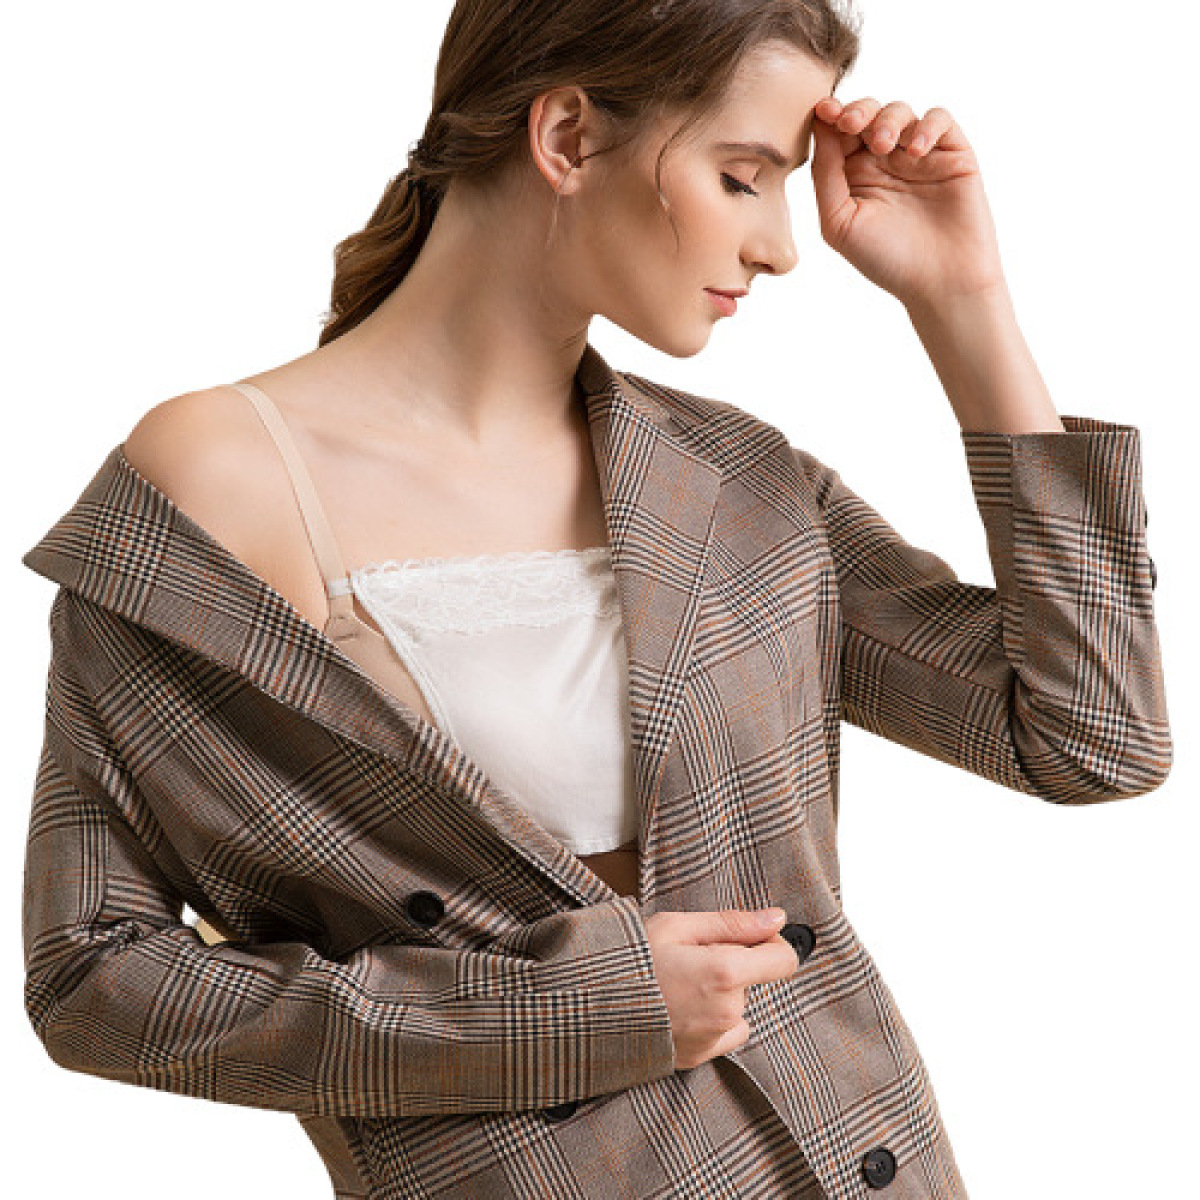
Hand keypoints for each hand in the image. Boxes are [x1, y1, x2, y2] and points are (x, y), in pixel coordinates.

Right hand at [643, 907, 799, 1069]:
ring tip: (676, 983)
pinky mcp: (700, 1057)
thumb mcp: (678, 926)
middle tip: (688, 957)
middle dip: (731, 964)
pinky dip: (710, 1018)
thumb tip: (777, 919)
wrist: (590, 1008)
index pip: (784, 959)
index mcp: (726, 972)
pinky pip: (723, 1031)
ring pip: (736, 1004)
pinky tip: (679, 1007)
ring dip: (719, 992)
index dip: (771, 943)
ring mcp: (714, 1038)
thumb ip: (733, 923)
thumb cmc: (631, 960)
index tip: (750, 936)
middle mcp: (728, 1010)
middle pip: (753, 979)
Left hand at [810, 95, 1007, 310]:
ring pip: (900, 112)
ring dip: (888, 120)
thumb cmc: (885, 259)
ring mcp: (919, 156)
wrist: (940, 282)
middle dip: (857, 111)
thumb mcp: (839, 222)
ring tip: (883, 146)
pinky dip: (927, 126)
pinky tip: (916, 152)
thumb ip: (825, 176)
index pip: (839, 134)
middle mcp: (885, 162)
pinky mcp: (952, 154)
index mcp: (853, 176)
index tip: (823, 111)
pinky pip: (940, 120)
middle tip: (850, 123)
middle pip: (868, 114)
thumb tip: (820, 128)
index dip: (831, 117)